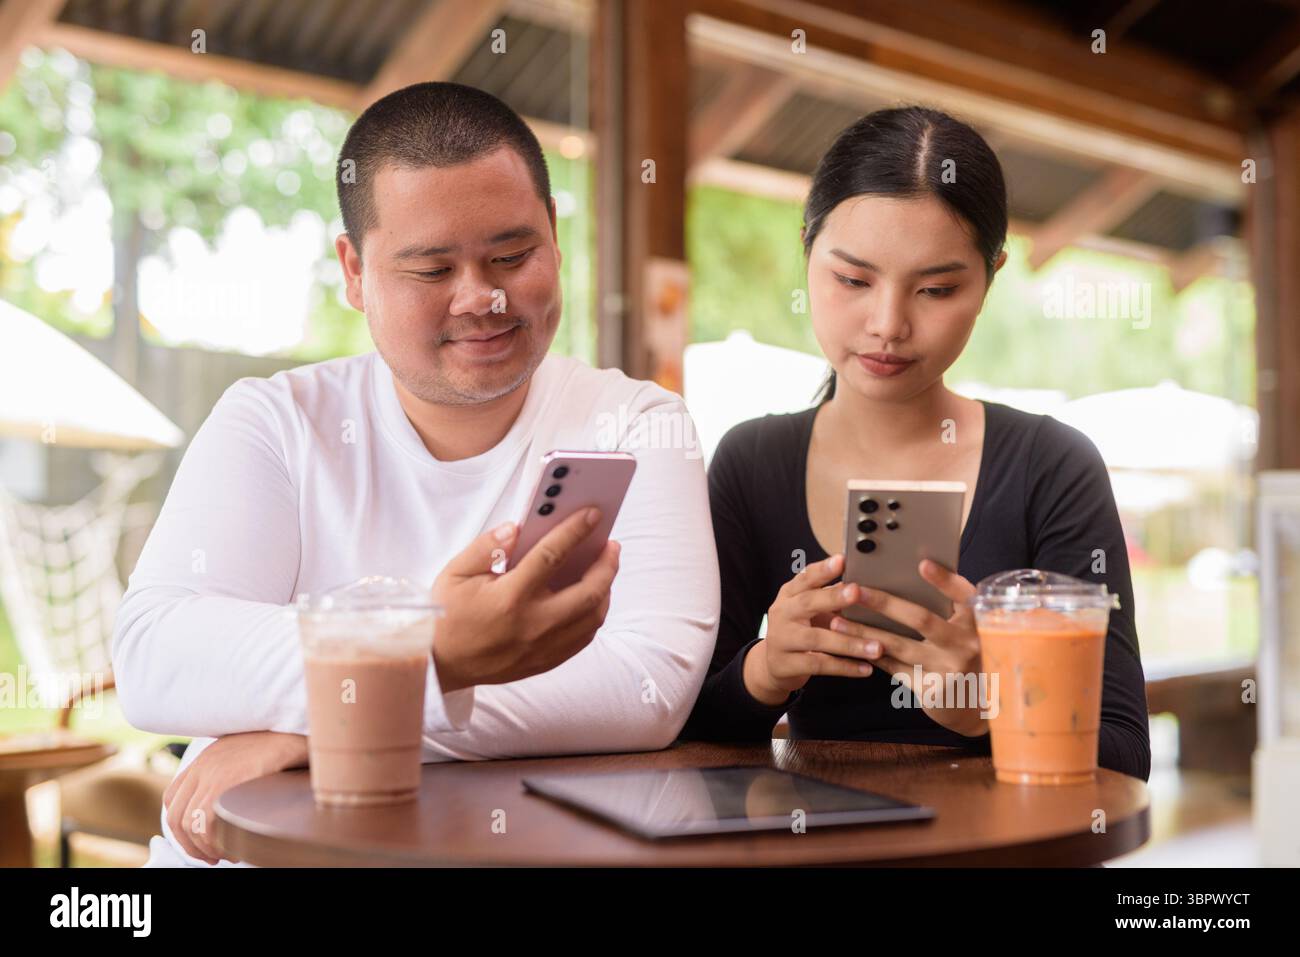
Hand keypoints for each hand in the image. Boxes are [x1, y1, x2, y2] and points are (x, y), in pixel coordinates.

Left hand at [163, 731, 307, 863]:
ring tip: (227, 854)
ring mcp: (212, 774)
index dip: (181, 825)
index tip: (197, 840)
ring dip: (205, 847)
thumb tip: (226, 806)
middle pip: (177, 816)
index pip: (173, 798)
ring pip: (190, 824)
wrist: (295, 730)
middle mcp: (202, 766)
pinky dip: (216, 842)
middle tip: (211, 856)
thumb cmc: (278, 745)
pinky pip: (206, 821)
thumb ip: (228, 772)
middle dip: (190, 845)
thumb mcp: (243, 753)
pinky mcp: (226, 782)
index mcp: (204, 759)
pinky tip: (235, 847)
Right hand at [431, 507, 619, 691]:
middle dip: (607, 564)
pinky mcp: (545, 662)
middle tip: (611, 545)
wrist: (439, 665)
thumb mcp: (455, 572)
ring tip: (605, 569)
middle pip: (589, 592)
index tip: (593, 514)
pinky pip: (583, 638)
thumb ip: (487, 546)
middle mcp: (532, 624)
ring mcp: (542, 647)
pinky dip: (594, 615)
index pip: (552, 556)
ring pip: (592, 618)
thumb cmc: (446, 615)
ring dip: (606, 590)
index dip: (576, 531)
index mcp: (509, 597)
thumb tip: (517, 528)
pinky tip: (592, 598)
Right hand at [743, 553, 878, 704]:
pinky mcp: (786, 664)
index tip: (842, 560)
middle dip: (833, 597)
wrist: (773, 665)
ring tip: (877, 646)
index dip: (823, 570)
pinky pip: (819, 665)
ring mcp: (782, 639)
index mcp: (789, 594)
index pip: (805, 577)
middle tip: (856, 591)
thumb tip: (866, 583)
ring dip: (849, 643)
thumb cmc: (800, 630)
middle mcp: (782, 613)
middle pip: (807, 602)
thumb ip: (830, 596)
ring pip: (817, 639)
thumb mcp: (809, 610)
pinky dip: (844, 667)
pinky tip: (866, 668)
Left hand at [827, 559, 988, 736]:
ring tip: (837, 621)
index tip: (921, 564)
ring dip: (865, 632)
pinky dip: (871, 654)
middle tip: (854, 590)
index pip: (963, 594)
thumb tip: (915, 573)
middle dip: (883, 603)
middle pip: (920, 619)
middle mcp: (965, 644)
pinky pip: (894, 667)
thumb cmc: (967, 654)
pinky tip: (850, 645)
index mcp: (977, 622)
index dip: (944, 580)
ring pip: (898, 645)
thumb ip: (950, 605)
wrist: (980, 705)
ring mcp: (948, 669)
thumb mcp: (969, 629)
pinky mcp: (930, 689)